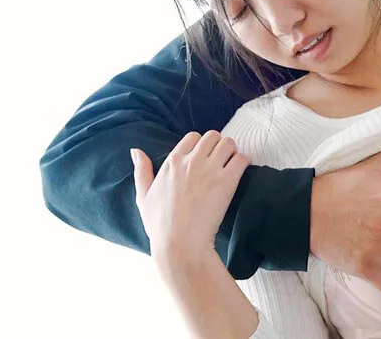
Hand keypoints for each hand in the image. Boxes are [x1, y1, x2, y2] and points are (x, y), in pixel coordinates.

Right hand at [132, 130, 249, 259]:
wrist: (180, 244)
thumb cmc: (160, 226)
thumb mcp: (143, 197)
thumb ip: (141, 171)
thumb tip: (136, 151)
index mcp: (172, 162)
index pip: (193, 136)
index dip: (200, 145)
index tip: (204, 156)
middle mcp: (191, 161)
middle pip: (213, 136)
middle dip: (219, 145)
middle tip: (222, 159)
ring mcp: (209, 170)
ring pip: (228, 143)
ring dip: (232, 151)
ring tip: (232, 164)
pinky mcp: (226, 182)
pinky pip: (241, 159)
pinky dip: (244, 162)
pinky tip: (241, 171)